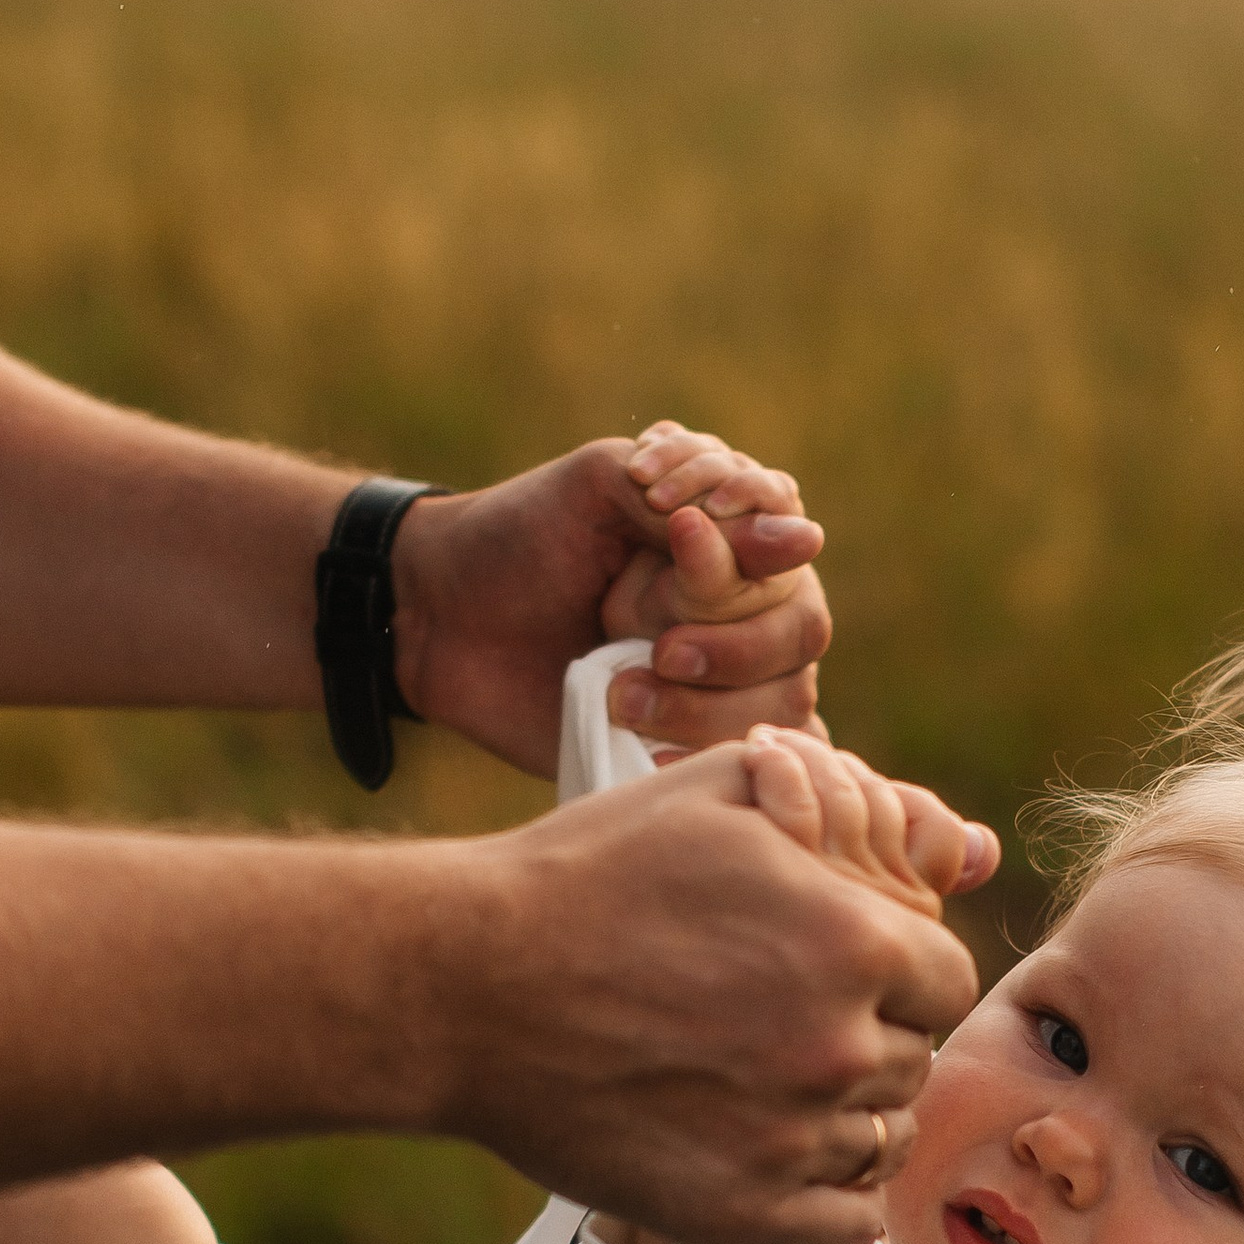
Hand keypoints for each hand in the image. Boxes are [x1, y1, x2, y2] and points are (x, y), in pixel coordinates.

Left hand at [390, 423, 829, 777]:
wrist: (437, 618)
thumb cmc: (519, 535)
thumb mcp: (603, 484)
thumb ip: (697, 499)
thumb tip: (805, 540)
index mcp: (727, 536)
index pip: (791, 545)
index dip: (750, 553)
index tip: (676, 533)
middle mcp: (738, 609)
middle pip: (800, 630)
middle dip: (733, 643)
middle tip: (657, 647)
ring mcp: (717, 680)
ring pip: (783, 702)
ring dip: (709, 703)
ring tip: (622, 694)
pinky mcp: (685, 739)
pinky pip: (745, 759)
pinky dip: (705, 754)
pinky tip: (647, 743)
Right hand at [444, 748, 979, 1243]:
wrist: (463, 987)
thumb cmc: (581, 880)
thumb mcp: (712, 794)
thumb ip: (828, 796)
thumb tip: (911, 815)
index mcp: (853, 943)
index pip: (947, 978)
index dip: (902, 970)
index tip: (851, 970)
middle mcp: (837, 1048)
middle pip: (914, 1059)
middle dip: (870, 1036)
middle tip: (791, 1021)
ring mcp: (790, 1140)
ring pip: (882, 1142)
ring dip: (850, 1116)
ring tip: (780, 1087)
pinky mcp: (740, 1214)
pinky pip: (847, 1227)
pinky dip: (832, 1198)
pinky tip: (786, 1159)